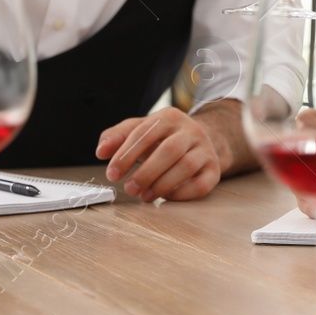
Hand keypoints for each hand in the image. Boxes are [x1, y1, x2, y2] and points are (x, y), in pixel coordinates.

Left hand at [96, 107, 222, 201]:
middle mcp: (191, 130)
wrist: (199, 141)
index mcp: (169, 117)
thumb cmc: (162, 138)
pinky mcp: (214, 169)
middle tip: (129, 189)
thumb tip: (101, 151)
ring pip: (187, 166)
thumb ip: (116, 137)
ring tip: (144, 196)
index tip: (112, 174)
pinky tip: (166, 197)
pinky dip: (182, 194)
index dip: (126, 155)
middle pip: (169, 150)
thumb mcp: (138, 130)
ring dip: (162, 185)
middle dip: (146, 173)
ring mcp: (205, 149)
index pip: (146, 133)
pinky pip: (202, 183)